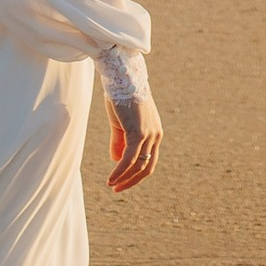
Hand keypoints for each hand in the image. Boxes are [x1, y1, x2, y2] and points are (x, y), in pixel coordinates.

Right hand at [107, 79, 161, 193]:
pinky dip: (119, 171)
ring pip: (138, 165)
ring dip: (124, 178)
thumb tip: (117, 160)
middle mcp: (155, 135)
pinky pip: (128, 158)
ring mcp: (148, 134)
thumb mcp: (121, 122)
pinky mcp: (138, 133)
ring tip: (111, 184)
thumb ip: (120, 141)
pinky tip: (110, 178)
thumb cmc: (121, 96)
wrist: (122, 77)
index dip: (136, 173)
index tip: (122, 180)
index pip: (149, 160)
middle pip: (147, 167)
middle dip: (132, 180)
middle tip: (117, 188)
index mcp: (154, 133)